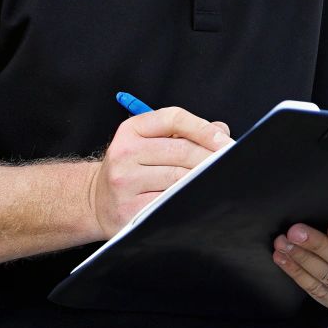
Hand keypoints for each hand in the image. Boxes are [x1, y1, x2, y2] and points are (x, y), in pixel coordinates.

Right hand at [88, 107, 230, 237]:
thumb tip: (222, 131)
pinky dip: (188, 199)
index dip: (204, 128)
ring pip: (178, 178)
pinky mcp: (128, 209)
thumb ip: (184, 132)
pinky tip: (199, 199)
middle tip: (231, 164)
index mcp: (131, 130)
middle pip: (181, 150)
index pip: (174, 118)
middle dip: (211, 158)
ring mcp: (124, 182)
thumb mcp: (149, 141)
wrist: (95, 200)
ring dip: (203, 179)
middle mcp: (124, 153)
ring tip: (218, 181)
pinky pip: (169, 202)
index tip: (226, 141)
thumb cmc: (132, 168)